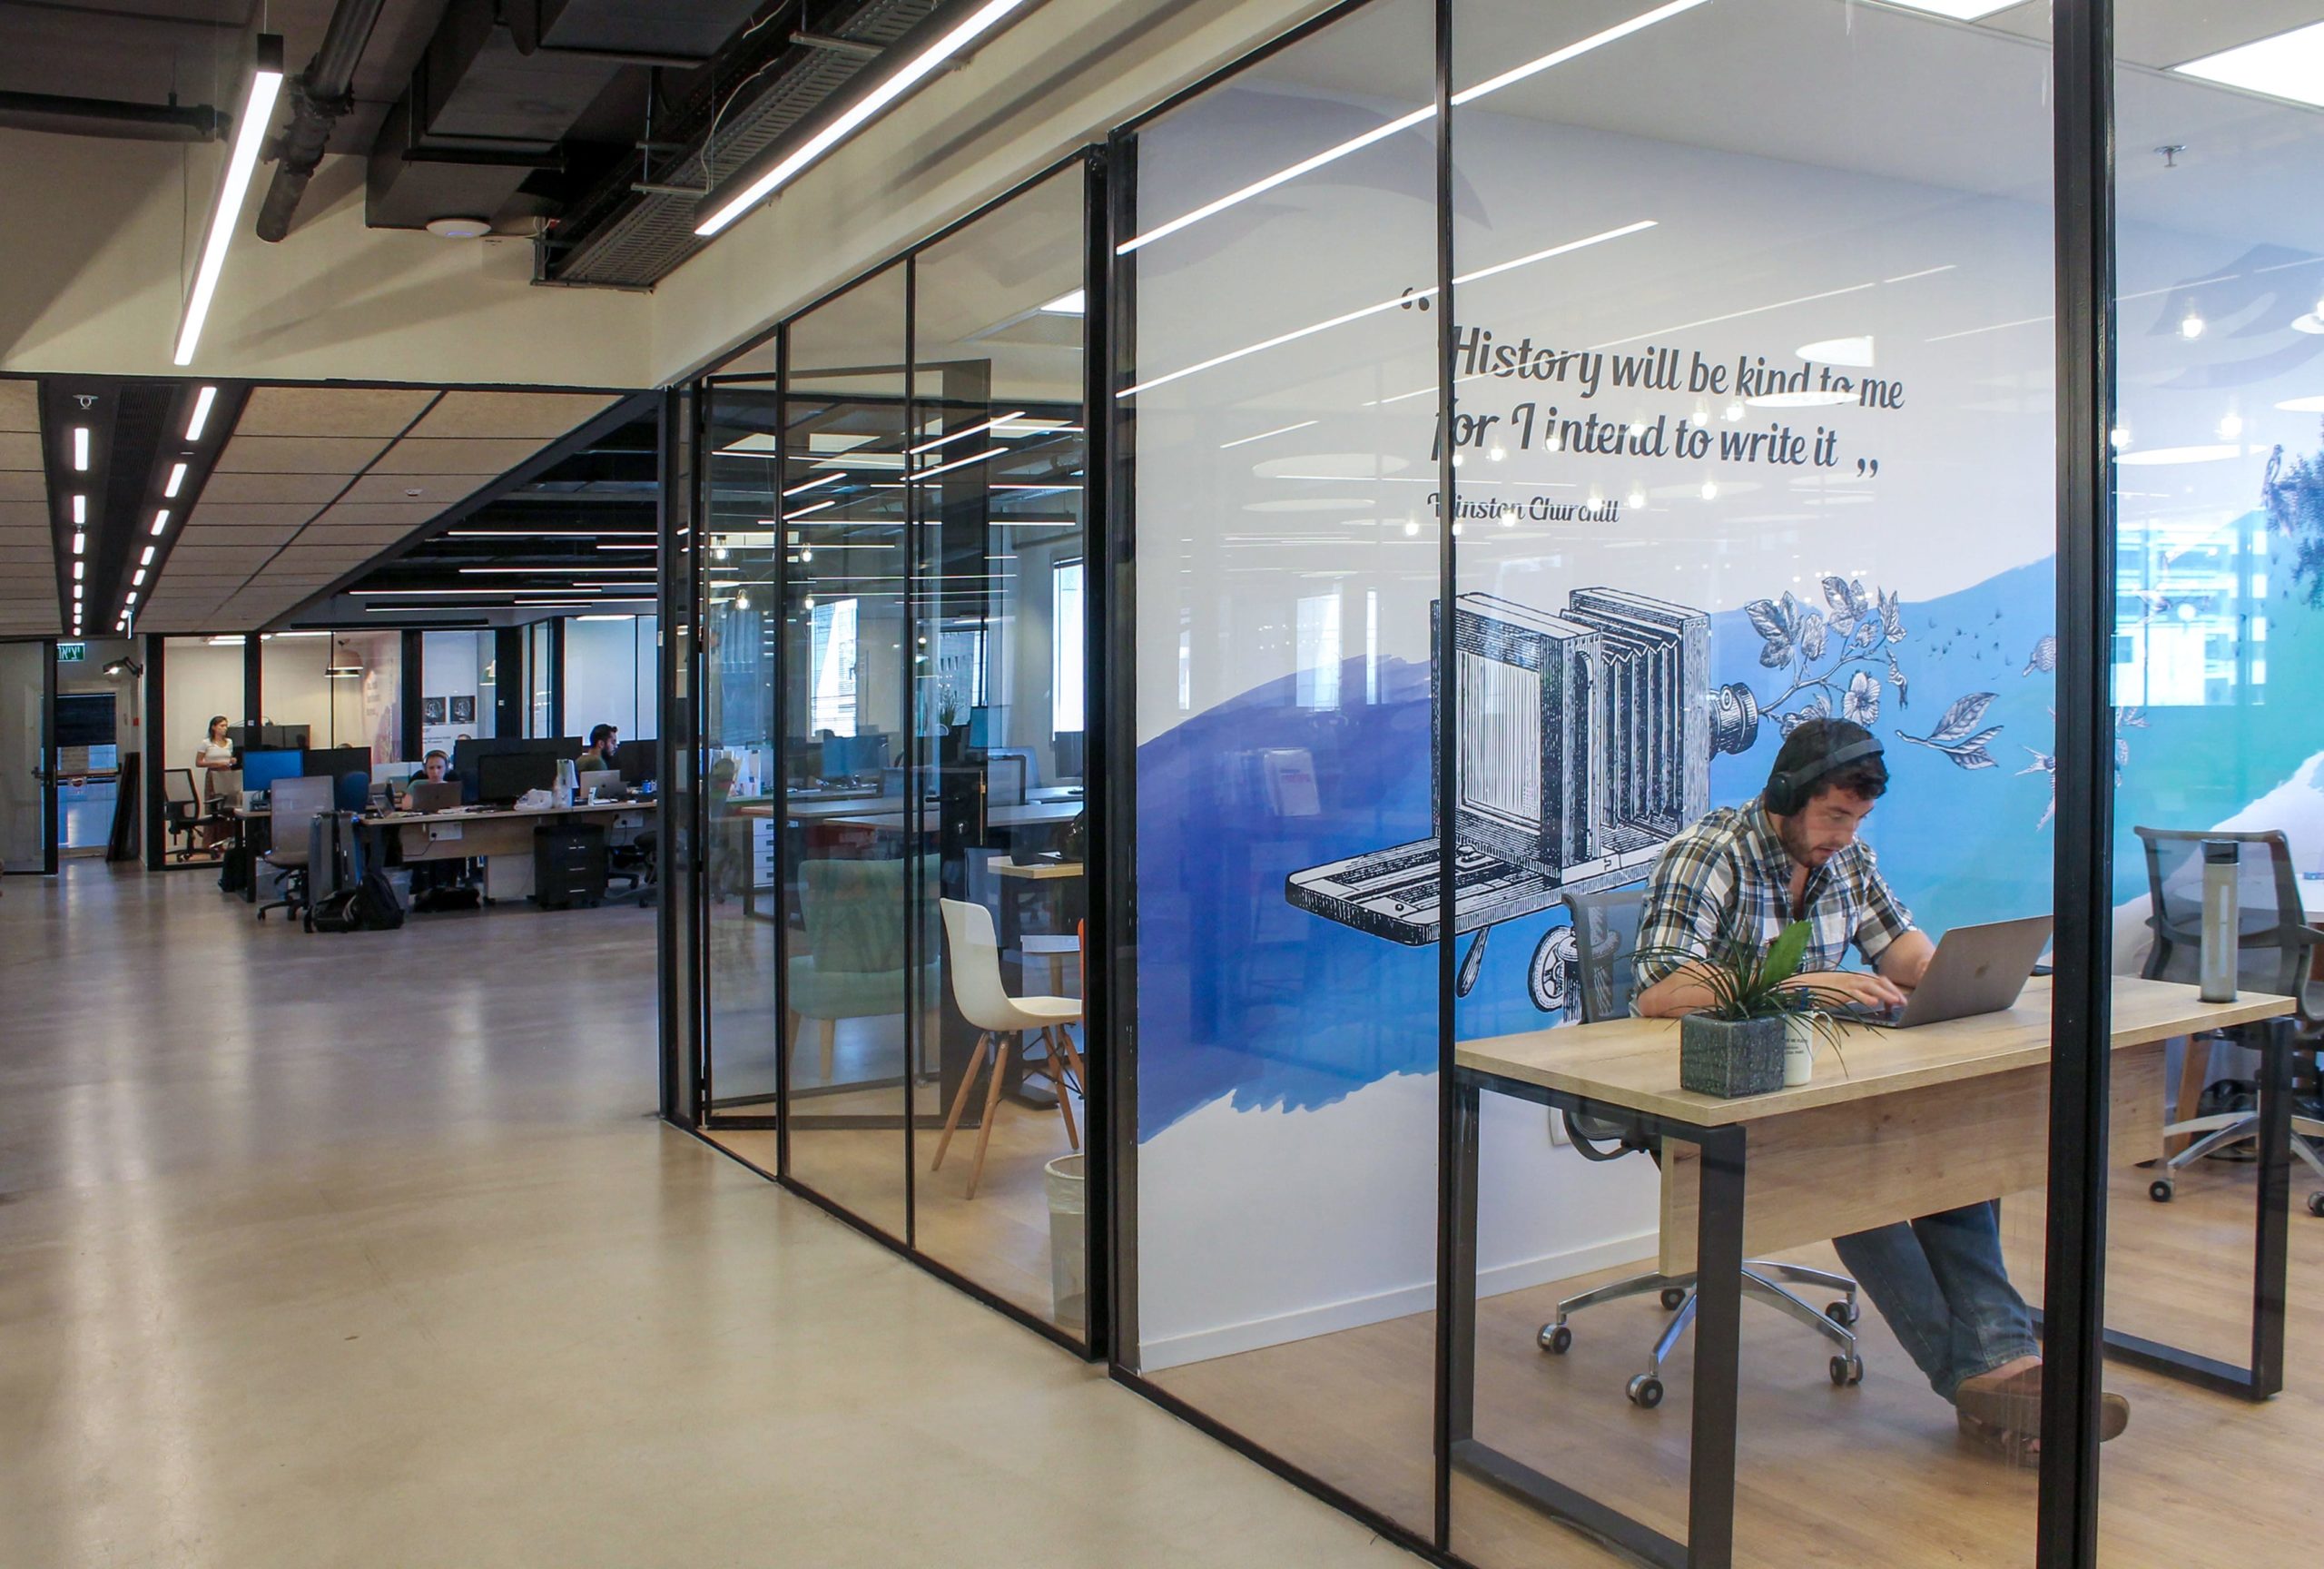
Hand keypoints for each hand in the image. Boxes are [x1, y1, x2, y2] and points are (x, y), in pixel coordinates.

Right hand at [1784, 969, 1906, 1009]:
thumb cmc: (1820, 989)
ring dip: (1885, 994)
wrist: (1802, 985)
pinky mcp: (1839, 990)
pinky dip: (1865, 997)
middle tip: (1904, 1002)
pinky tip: (1874, 1002)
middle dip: (1893, 991)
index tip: (1900, 997)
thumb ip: (1858, 993)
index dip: (1891, 988)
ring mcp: (1846, 983)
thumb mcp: (1843, 990)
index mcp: (1854, 977)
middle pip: (1878, 981)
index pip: (1878, 979)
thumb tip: (1874, 1000)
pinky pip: (1855, 992)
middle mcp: (1852, 977)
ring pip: (1870, 985)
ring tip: (1895, 1002)